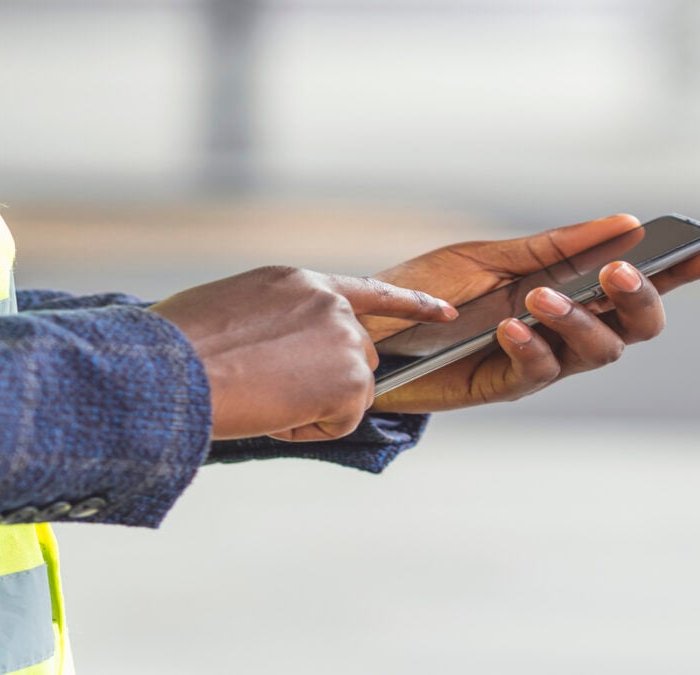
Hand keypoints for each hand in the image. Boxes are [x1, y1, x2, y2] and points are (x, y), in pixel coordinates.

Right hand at [149, 267, 456, 440]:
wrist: (172, 367)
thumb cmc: (176, 345)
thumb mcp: (226, 310)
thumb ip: (269, 320)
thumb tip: (272, 353)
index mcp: (296, 281)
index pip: (367, 289)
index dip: (410, 303)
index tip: (445, 312)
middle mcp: (328, 302)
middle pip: (357, 353)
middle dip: (326, 380)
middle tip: (272, 391)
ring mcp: (343, 339)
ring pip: (350, 390)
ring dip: (314, 405)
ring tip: (260, 399)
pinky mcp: (348, 380)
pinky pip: (341, 421)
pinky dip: (307, 428)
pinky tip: (268, 412)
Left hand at [368, 214, 698, 412]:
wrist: (368, 329)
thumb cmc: (428, 290)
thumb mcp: (487, 258)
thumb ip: (552, 247)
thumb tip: (625, 222)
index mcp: (567, 290)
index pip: (632, 284)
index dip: (673, 272)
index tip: (699, 248)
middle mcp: (563, 329)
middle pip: (632, 326)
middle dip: (637, 299)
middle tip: (617, 272)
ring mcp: (538, 360)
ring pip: (595, 352)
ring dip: (577, 320)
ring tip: (541, 298)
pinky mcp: (504, 384)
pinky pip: (537, 371)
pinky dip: (532, 346)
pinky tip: (511, 326)